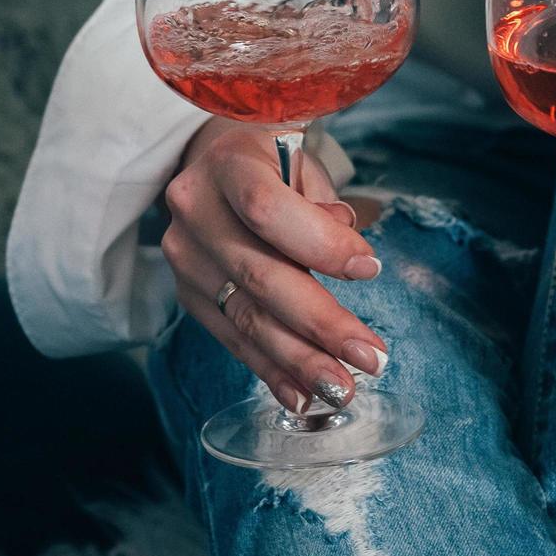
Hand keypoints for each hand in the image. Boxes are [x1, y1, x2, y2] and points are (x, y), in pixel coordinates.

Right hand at [162, 119, 387, 412]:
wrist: (216, 161)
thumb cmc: (275, 160)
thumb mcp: (304, 161)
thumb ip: (324, 204)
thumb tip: (349, 257)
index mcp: (227, 163)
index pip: (267, 209)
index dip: (319, 243)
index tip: (370, 269)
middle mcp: (194, 209)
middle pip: (259, 275)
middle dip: (319, 324)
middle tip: (370, 357)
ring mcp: (185, 256)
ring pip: (245, 316)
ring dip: (298, 360)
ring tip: (341, 389)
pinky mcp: (188, 293)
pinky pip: (232, 338)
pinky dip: (270, 370)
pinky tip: (301, 395)